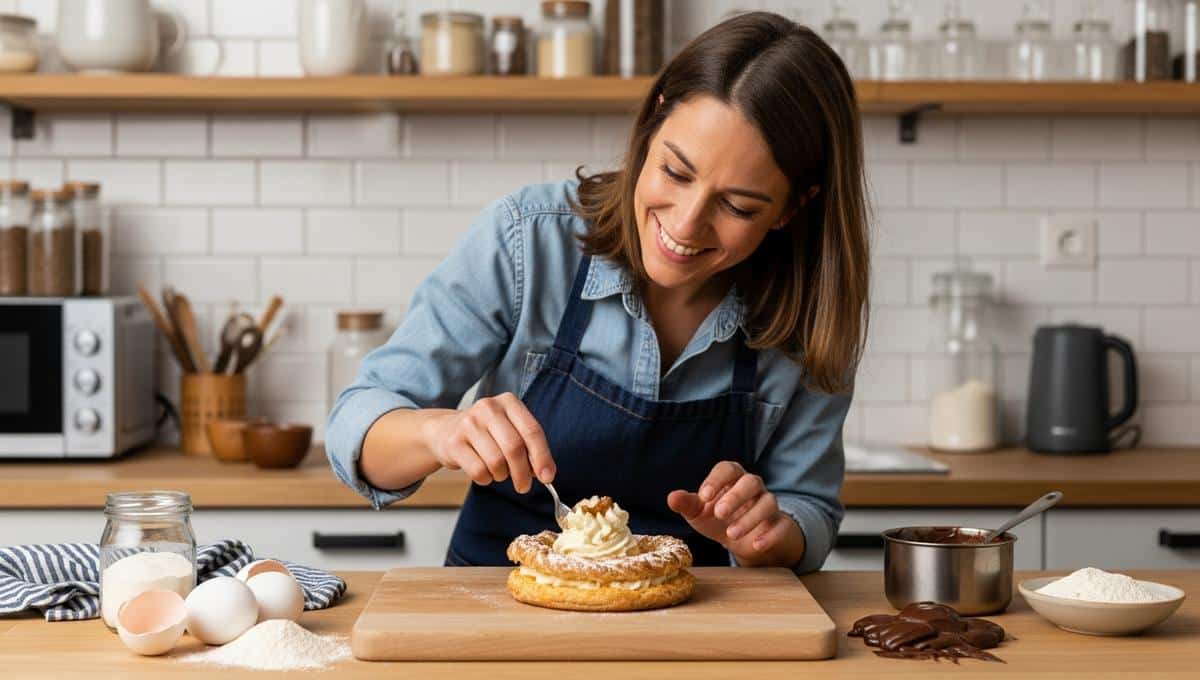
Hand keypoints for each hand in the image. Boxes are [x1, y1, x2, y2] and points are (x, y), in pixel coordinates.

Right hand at [421, 393, 554, 492]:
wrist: (444, 430)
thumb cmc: (486, 433)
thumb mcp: (509, 430)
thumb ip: (529, 447)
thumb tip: (546, 473)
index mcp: (509, 402)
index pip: (532, 430)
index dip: (542, 457)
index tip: (548, 477)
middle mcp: (488, 408)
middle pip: (514, 448)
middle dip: (522, 473)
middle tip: (524, 486)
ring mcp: (469, 423)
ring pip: (496, 462)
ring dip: (502, 475)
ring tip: (498, 472)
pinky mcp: (454, 442)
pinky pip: (478, 471)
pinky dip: (486, 479)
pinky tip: (484, 472)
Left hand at [667, 461, 791, 555]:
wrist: (741, 538)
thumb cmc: (717, 518)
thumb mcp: (699, 512)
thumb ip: (686, 504)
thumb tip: (672, 498)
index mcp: (732, 477)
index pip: (727, 469)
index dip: (716, 480)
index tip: (704, 497)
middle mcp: (753, 486)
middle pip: (751, 482)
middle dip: (735, 497)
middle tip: (720, 514)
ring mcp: (768, 504)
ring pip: (768, 502)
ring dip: (750, 518)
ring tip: (731, 534)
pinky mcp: (779, 524)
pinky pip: (781, 525)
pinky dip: (770, 535)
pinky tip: (756, 545)